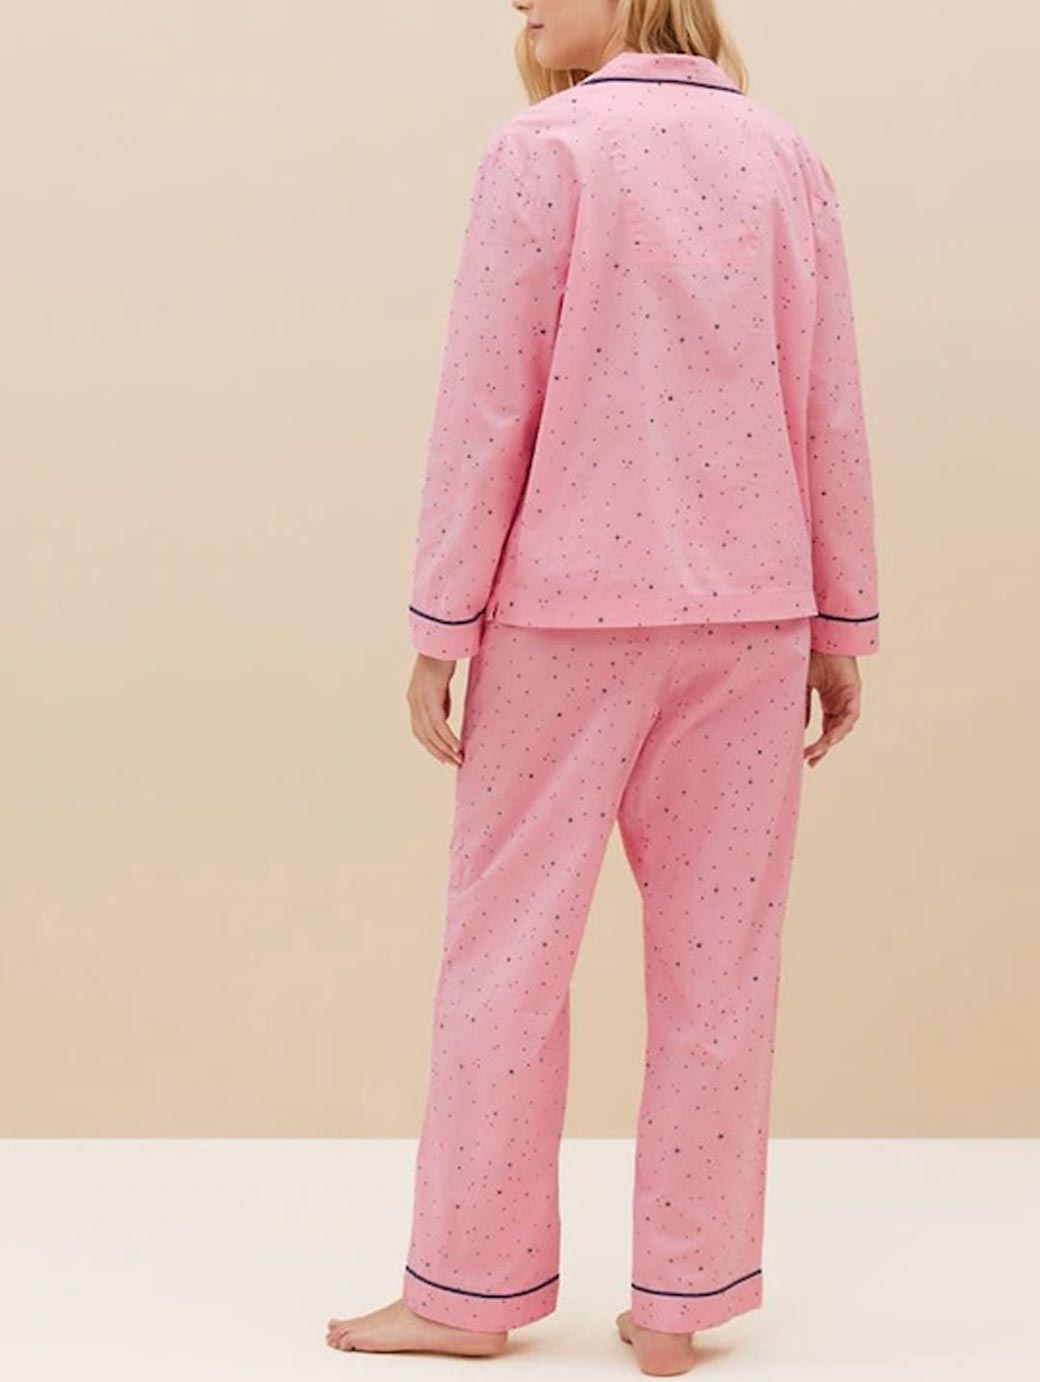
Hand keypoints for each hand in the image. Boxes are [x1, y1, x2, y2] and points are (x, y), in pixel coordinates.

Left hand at [407, 653, 463, 765]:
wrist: (441, 639)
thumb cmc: (443, 658)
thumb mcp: (440, 683)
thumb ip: (440, 701)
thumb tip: (444, 718)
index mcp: (413, 699)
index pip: (419, 730)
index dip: (430, 745)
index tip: (442, 756)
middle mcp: (414, 702)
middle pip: (424, 736)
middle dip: (438, 752)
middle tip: (453, 764)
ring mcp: (421, 700)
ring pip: (432, 734)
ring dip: (445, 749)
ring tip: (458, 760)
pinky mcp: (432, 696)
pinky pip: (439, 724)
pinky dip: (448, 738)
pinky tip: (458, 747)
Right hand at [804, 651, 861, 767]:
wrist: (820, 637)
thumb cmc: (811, 656)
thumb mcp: (802, 685)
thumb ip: (804, 706)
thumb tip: (802, 729)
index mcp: (829, 699)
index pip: (826, 727)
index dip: (818, 743)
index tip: (807, 757)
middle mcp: (840, 701)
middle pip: (834, 730)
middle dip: (824, 748)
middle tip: (812, 762)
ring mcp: (848, 697)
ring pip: (843, 727)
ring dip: (831, 740)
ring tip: (818, 751)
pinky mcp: (853, 692)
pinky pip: (850, 716)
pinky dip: (840, 728)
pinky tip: (830, 738)